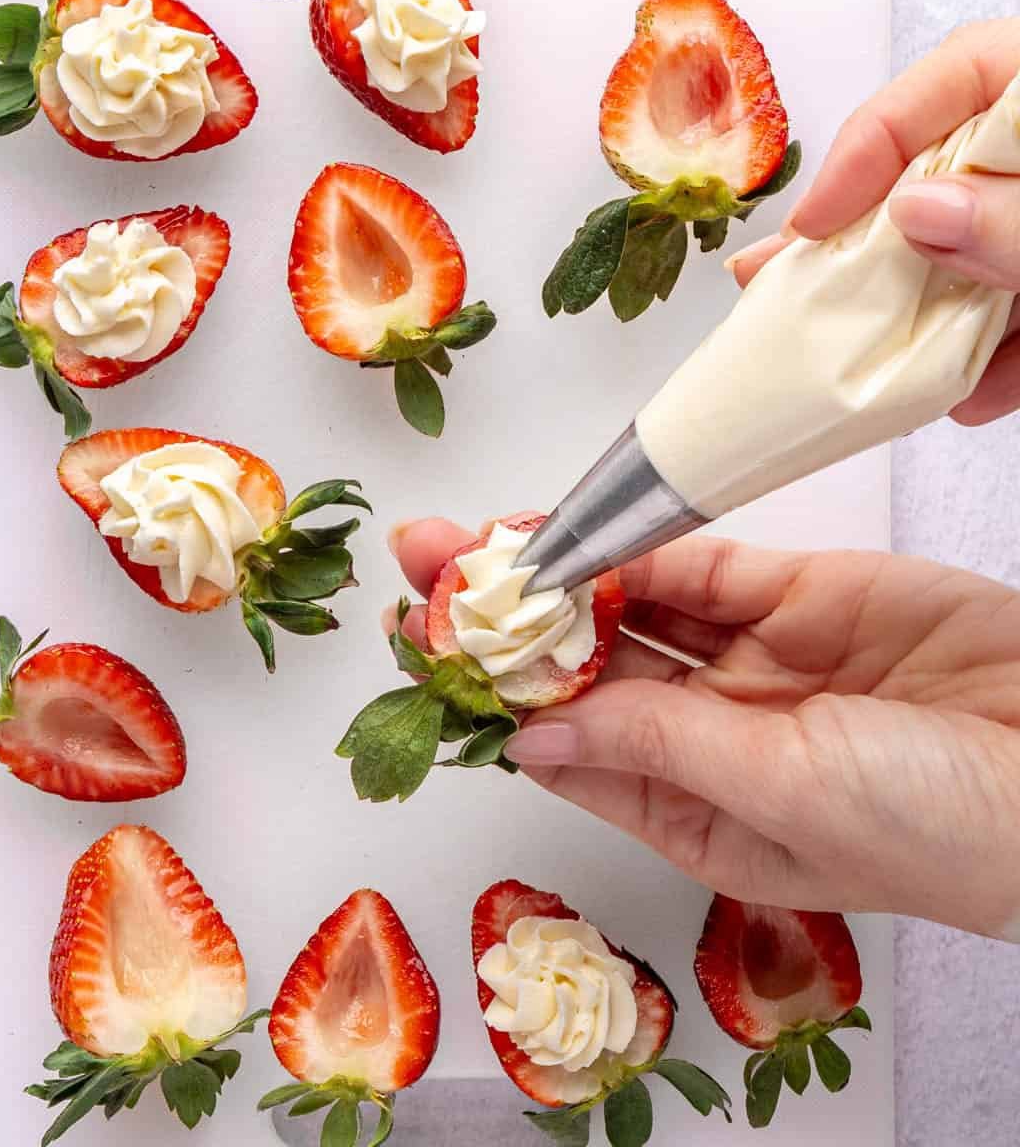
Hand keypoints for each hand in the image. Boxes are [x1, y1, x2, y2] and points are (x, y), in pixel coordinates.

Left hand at [388, 519, 1019, 940]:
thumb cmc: (934, 824)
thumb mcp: (778, 794)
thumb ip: (654, 747)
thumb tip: (531, 741)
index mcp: (693, 809)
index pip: (568, 745)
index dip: (494, 694)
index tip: (422, 648)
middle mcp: (709, 732)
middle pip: (583, 667)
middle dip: (502, 618)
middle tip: (421, 567)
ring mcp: (752, 658)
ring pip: (629, 607)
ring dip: (554, 573)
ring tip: (471, 541)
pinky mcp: (796, 595)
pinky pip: (699, 564)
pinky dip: (634, 546)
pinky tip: (568, 531)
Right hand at [729, 19, 1019, 425]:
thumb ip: (1017, 221)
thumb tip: (917, 211)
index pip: (953, 82)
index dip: (868, 149)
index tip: (815, 224)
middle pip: (937, 181)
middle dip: (861, 248)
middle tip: (774, 286)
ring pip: (969, 259)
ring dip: (913, 320)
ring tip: (849, 365)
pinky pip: (1019, 317)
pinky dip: (992, 364)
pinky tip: (968, 397)